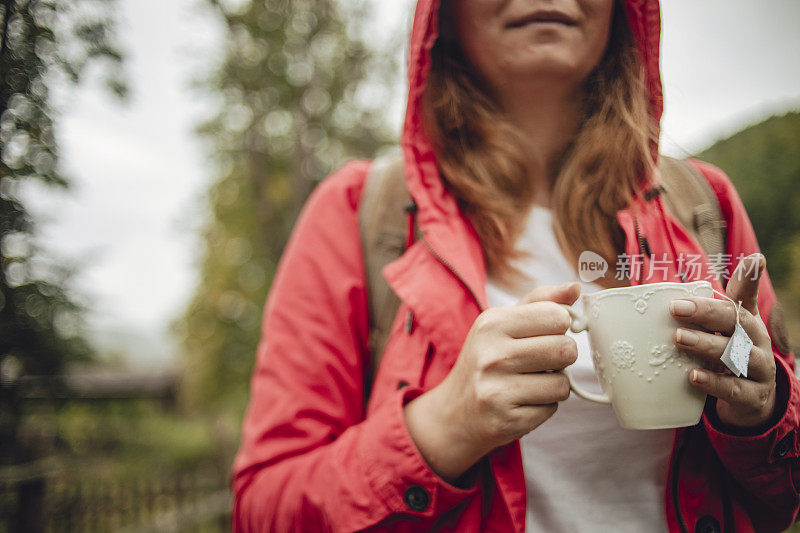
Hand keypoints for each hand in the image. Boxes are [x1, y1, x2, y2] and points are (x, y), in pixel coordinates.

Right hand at [403, 282, 580, 481]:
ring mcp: (498, 390)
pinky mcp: (508, 420)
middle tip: (540, 362)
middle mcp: (492, 355)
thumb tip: (576, 287)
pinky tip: (521, 402)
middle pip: (566, 350)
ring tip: (529, 383)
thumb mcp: (502, 324)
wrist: (455, 411)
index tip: (543, 335)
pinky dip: (543, 406)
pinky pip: (552, 408)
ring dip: (554, 384)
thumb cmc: (486, 360)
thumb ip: (540, 302)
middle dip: (561, 358)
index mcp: (492, 323)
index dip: (558, 328)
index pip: (557, 316)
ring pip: (563, 383)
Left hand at [670, 253, 776, 428]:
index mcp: (747, 322)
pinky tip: (693, 376)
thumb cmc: (730, 352)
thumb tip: (699, 276)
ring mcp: (758, 370)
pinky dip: (713, 383)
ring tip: (679, 338)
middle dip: (707, 313)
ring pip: (736, 355)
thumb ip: (710, 303)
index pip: (747, 298)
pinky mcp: (752, 396)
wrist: (751, 399)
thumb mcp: (724, 328)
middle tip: (676, 308)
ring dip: (706, 345)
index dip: (750, 279)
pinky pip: (734, 390)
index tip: (754, 260)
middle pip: (738, 323)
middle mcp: (756, 342)